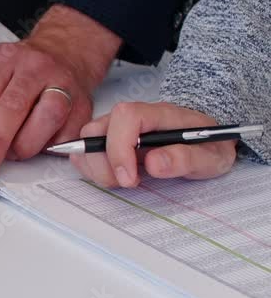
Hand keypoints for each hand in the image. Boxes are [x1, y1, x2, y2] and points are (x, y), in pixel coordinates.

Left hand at [0, 4, 121, 177]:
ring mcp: (62, 84)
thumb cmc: (18, 71)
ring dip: (25, 144)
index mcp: (2, 61)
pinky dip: (51, 146)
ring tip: (12, 154)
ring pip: (45, 118)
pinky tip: (38, 147)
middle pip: (12, 107)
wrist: (65, 52)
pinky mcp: (83, 104)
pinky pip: (67, 132)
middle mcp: (33, 68)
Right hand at [69, 102, 236, 187]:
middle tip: (125, 183)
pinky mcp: (110, 138)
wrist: (209, 141)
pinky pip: (86, 149)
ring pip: (87, 140)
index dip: (119, 148)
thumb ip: (186, 159)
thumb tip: (154, 163)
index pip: (125, 117)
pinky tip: (112, 177)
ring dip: (95, 166)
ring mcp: (118, 126)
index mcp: (159, 113)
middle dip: (102, 163)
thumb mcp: (212, 157)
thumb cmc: (209, 146)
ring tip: (120, 182)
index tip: (129, 178)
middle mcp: (133, 115)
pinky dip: (91, 166)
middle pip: (97, 129)